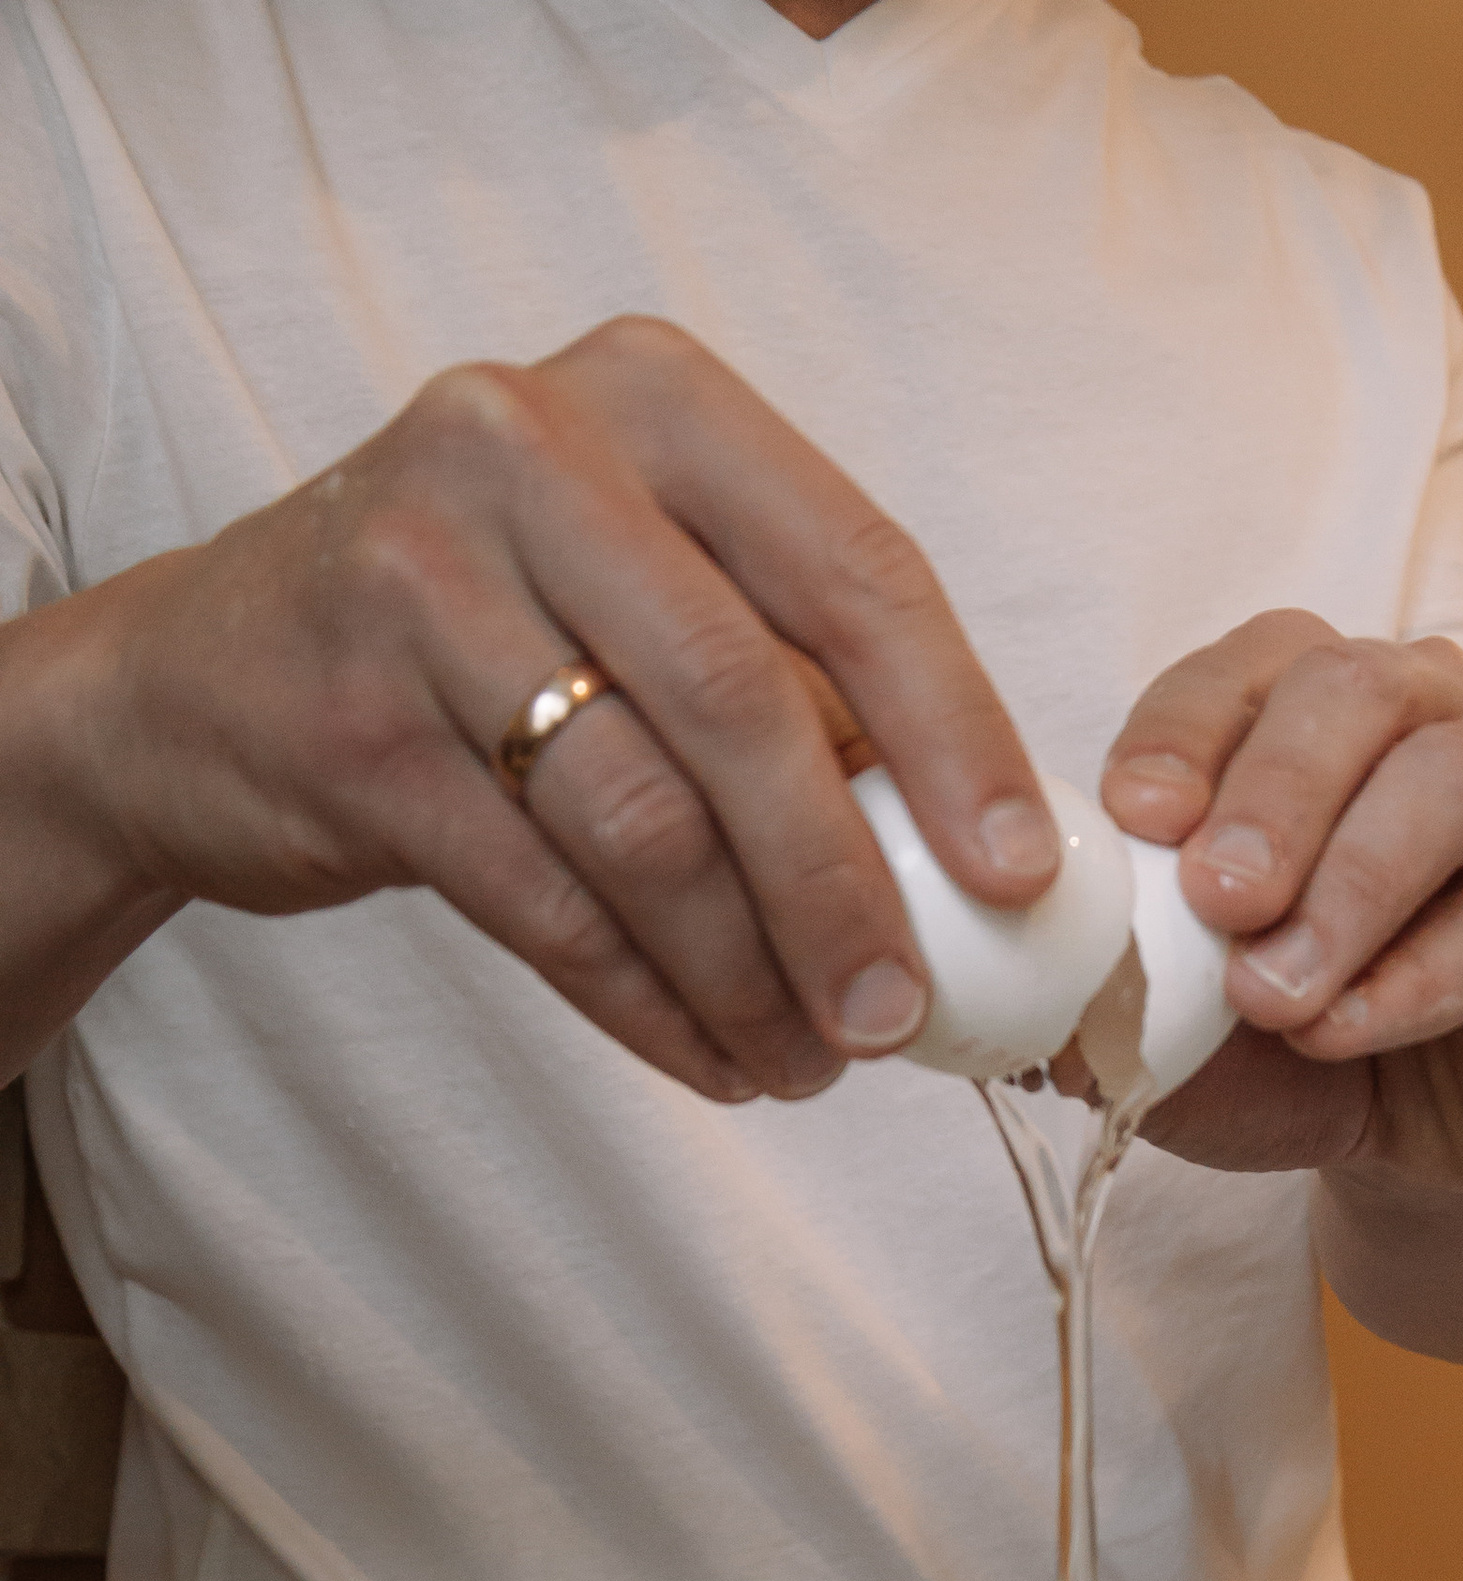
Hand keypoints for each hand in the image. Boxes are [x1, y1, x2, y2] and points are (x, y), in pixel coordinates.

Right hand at [53, 317, 1057, 1101]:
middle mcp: (532, 451)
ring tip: (807, 1062)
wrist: (206, 681)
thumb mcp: (639, 587)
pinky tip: (709, 1057)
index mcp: (653, 398)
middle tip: (901, 1017)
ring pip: (646, 823)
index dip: (954, 737)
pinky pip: (547, 902)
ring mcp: (423, 578)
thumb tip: (971, 855)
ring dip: (747, 974)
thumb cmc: (482, 636)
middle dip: (845, 892)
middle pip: (748, 707)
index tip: (1019, 878)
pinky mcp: (358, 724)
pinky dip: (648, 1002)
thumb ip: (789, 676)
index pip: (853, 570)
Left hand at [1097, 615, 1462, 1199]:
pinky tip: (1344, 1033)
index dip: (1182, 732)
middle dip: (1273, 794)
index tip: (1132, 816)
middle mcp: (1414, 719)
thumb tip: (1043, 1025)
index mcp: (1299, 707)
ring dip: (1349, 886)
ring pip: (1447, 781)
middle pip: (1351, 693)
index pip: (1238, 672)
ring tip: (1271, 995)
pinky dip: (1417, 979)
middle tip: (1213, 900)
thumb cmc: (1287, 1032)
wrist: (1413, 1132)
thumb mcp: (1178, 1022)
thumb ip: (1120, 1000)